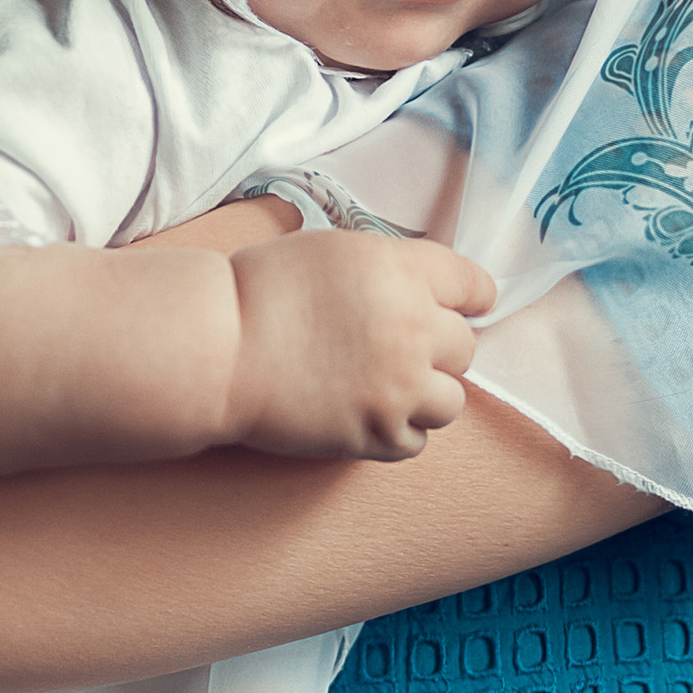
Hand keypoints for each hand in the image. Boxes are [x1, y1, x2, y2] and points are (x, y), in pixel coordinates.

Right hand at [224, 233, 496, 460]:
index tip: (468, 307)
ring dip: (424, 395)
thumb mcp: (334, 252)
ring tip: (384, 388)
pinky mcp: (377, 432)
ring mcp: (399, 385)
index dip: (470, 298)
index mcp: (402, 272)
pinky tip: (365, 414)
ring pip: (450, 400)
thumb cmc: (259, 292)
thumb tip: (423, 293)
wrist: (219, 348)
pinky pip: (416, 440)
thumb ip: (389, 271)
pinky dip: (396, 431)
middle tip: (398, 351)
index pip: (473, 284)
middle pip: (464, 347)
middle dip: (436, 349)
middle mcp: (412, 328)